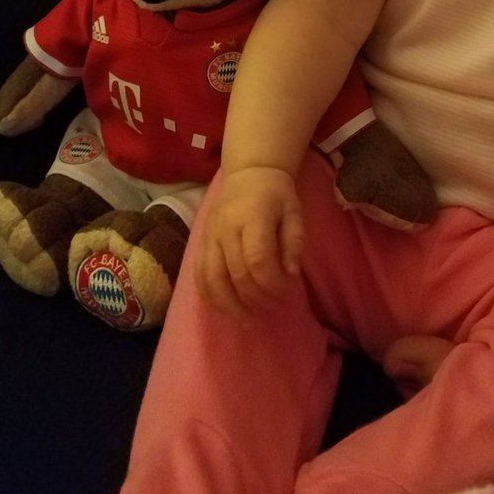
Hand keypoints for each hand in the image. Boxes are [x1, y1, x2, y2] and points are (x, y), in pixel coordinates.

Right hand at [194, 167, 304, 315]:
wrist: (248, 172)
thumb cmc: (276, 194)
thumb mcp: (294, 212)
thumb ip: (294, 242)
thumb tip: (290, 275)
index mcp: (252, 217)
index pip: (258, 259)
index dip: (273, 283)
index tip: (288, 292)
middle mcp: (226, 228)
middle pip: (236, 273)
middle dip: (257, 298)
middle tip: (273, 309)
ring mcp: (209, 236)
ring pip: (211, 278)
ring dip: (230, 305)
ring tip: (247, 321)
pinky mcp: (200, 242)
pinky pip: (199, 274)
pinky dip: (210, 296)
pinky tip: (225, 309)